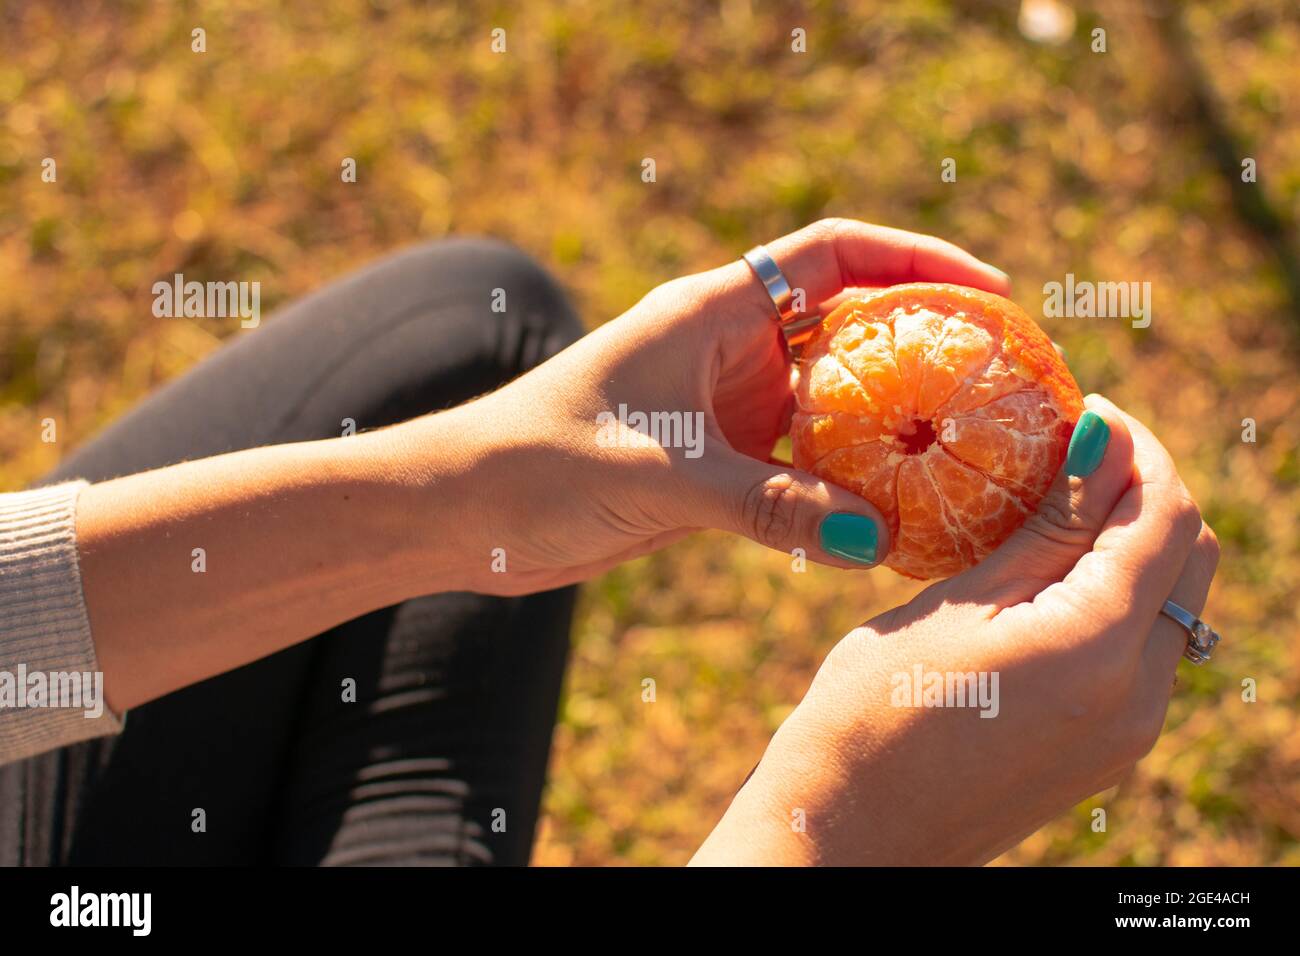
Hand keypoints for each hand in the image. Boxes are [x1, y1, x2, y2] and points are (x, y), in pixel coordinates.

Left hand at [411, 218, 1009, 593]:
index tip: (991, 292)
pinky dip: (847, 482)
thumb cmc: (538, 465)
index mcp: (712, 313)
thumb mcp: (659, 477)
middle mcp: (728, 349)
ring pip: (832, 400)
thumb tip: (874, 537)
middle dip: (924, 342)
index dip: (917, 260)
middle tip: (1003, 379)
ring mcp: (726, 407)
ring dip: (891, 420)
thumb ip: (765, 503)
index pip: (834, 256)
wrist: (464, 510)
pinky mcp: (716, 464)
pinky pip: (803, 462)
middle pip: (849, 323)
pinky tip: (891, 514)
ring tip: (968, 449)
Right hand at [690, 396, 1219, 864]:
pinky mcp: (1104, 746)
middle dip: (1144, 491)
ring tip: (1050, 502)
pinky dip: (1111, 594)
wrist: (849, 834)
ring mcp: (1128, 731)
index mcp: (1100, 653)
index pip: (1167, 518)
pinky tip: (1045, 571)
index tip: (1086, 410)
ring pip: (1168, 603)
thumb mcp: (957, 604)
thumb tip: (1107, 442)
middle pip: (1186, 560)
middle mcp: (1140, 699)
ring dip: (1129, 541)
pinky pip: (1139, 648)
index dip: (1138, 450)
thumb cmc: (873, 714)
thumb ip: (1046, 526)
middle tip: (1068, 451)